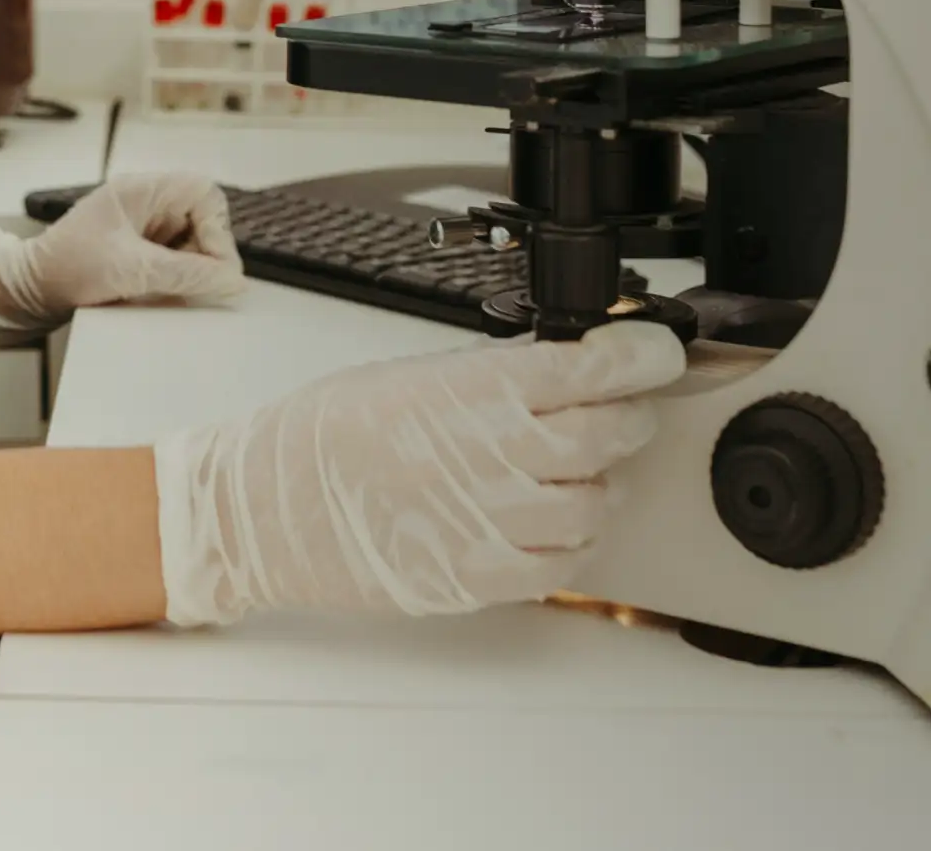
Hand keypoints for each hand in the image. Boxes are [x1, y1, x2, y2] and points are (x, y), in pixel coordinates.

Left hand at [0, 173, 245, 350]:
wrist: (22, 293)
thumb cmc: (65, 268)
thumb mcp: (131, 271)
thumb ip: (186, 274)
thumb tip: (233, 282)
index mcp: (141, 191)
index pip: (203, 194)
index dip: (217, 230)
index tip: (216, 269)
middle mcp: (144, 205)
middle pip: (201, 221)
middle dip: (206, 254)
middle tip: (200, 286)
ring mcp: (140, 230)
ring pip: (190, 245)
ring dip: (190, 271)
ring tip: (172, 294)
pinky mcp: (135, 255)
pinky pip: (172, 264)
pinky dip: (175, 282)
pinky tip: (161, 298)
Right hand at [152, 322, 686, 624]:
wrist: (273, 504)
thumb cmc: (330, 430)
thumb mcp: (416, 374)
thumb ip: (495, 376)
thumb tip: (565, 366)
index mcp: (474, 391)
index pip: (591, 368)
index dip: (642, 359)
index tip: (660, 353)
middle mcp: (493, 456)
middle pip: (608, 435)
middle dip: (629, 414)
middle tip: (622, 405)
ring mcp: (492, 523)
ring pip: (596, 503)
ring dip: (599, 480)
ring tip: (573, 465)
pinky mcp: (482, 578)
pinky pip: (563, 565)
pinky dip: (572, 539)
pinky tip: (549, 519)